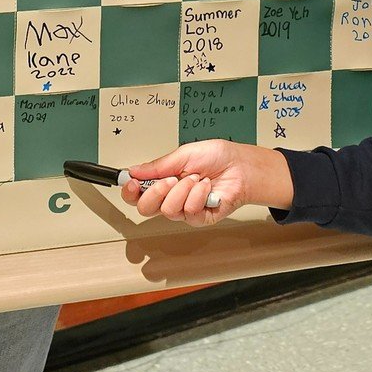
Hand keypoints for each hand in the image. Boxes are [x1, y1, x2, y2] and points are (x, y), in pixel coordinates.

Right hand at [119, 140, 293, 225]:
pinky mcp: (200, 218)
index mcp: (163, 181)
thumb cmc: (218, 157)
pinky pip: (190, 213)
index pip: (137, 194)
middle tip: (170, 179)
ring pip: (168, 211)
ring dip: (183, 190)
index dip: (130, 191)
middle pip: (146, 208)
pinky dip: (198, 196)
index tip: (131, 182)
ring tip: (196, 178)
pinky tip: (206, 187)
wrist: (242, 166)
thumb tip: (134, 170)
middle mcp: (171, 197)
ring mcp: (185, 209)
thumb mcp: (184, 154)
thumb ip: (158, 165)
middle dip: (154, 192)